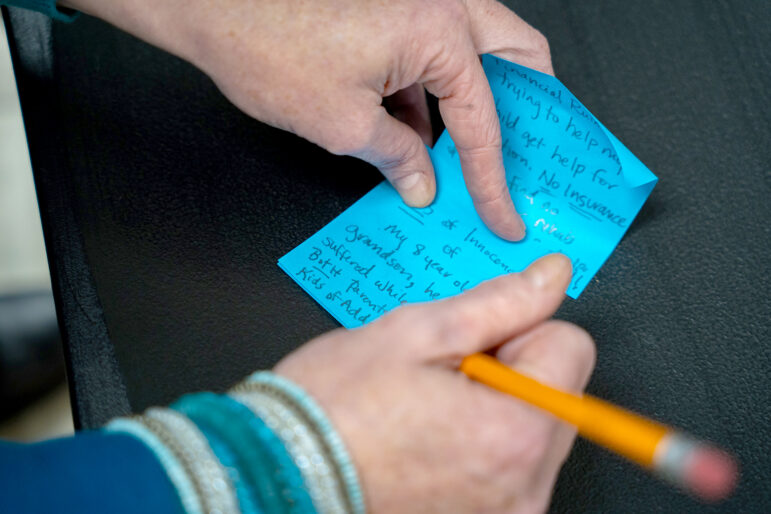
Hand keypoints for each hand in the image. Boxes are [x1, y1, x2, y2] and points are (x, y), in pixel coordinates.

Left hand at [63, 0, 552, 239]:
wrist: (212, 3)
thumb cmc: (265, 43)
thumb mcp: (342, 124)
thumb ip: (397, 157)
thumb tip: (423, 183)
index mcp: (438, 31)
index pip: (485, 121)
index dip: (494, 180)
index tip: (503, 214)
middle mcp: (441, 4)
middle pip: (517, 56)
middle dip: (527, 111)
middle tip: (523, 157)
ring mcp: (419, 1)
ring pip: (479, 51)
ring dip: (479, 101)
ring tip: (469, 155)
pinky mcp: (395, 9)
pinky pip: (436, 52)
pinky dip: (437, 92)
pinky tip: (421, 135)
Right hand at [275, 254, 595, 512]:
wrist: (280, 475)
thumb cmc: (333, 408)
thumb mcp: (416, 332)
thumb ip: (501, 301)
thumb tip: (551, 277)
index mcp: (514, 430)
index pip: (572, 347)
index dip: (519, 330)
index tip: (472, 343)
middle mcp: (524, 487)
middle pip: (558, 394)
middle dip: (510, 373)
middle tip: (442, 379)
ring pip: (535, 430)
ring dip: (496, 411)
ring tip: (429, 414)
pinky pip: (512, 469)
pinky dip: (484, 449)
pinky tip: (431, 443)